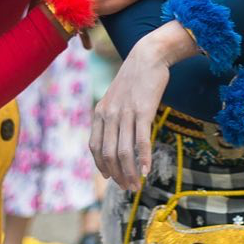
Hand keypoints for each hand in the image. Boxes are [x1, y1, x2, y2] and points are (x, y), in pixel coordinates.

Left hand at [89, 22, 195, 189]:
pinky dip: (143, 158)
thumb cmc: (135, 77)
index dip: (101, 166)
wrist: (148, 55)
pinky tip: (147, 170)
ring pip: (123, 152)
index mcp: (100, 112)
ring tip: (137, 184)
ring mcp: (125, 113)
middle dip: (117, 175)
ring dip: (129, 172)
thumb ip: (113, 115)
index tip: (110, 177)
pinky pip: (141, 140)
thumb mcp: (116, 96)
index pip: (95, 147)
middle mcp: (109, 114)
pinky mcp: (143, 110)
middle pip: (108, 154)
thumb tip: (116, 136)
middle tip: (128, 187)